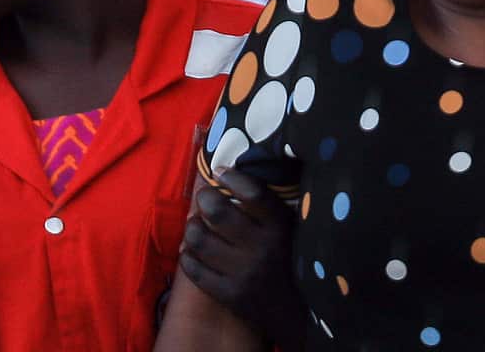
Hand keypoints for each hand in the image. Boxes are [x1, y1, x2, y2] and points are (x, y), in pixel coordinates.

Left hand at [179, 168, 306, 350]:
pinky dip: (187, 255)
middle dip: (205, 198)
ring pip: (199, 239)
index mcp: (281, 228)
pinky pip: (194, 269)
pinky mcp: (227, 294)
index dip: (232, 178)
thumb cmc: (292, 260)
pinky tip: (193, 249)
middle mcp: (261, 249)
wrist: (296, 312)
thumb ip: (270, 206)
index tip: (221, 172)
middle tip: (205, 197)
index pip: (253, 194)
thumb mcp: (292, 228)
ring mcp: (242, 274)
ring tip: (197, 223)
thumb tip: (237, 173)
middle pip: (218, 213)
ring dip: (193, 226)